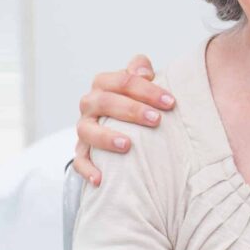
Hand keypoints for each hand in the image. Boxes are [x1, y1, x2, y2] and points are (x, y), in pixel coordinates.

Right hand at [72, 54, 174, 185]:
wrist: (114, 120)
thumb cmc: (132, 99)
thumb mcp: (137, 82)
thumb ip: (140, 70)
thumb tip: (144, 72)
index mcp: (104, 84)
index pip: (123, 80)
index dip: (148, 90)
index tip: (170, 102)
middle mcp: (90, 104)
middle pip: (105, 102)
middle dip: (132, 110)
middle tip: (157, 120)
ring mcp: (83, 127)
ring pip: (86, 130)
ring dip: (106, 138)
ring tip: (128, 145)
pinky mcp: (81, 150)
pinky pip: (79, 161)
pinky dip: (87, 169)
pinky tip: (100, 179)